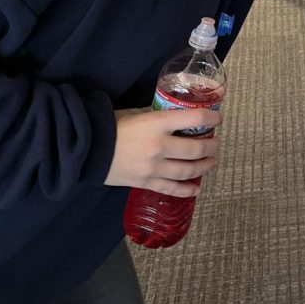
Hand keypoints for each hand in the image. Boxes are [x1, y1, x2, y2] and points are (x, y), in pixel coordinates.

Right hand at [104, 108, 222, 196]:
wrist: (86, 149)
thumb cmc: (111, 126)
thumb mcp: (137, 113)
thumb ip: (158, 116)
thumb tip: (175, 118)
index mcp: (158, 124)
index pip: (195, 120)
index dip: (212, 119)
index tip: (218, 119)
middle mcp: (160, 146)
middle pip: (196, 149)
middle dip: (211, 146)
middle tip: (215, 143)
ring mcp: (154, 167)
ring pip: (187, 170)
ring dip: (204, 166)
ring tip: (211, 162)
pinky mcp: (146, 182)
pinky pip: (171, 189)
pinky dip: (187, 190)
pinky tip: (196, 189)